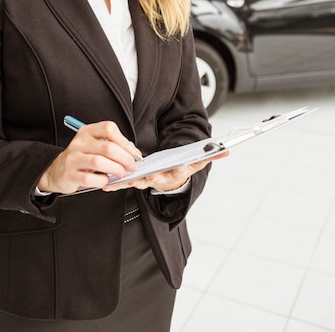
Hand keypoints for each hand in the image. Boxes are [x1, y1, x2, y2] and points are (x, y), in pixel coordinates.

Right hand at [38, 120, 140, 193]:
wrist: (58, 170)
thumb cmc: (81, 158)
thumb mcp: (95, 146)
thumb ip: (114, 146)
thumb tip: (134, 153)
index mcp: (88, 132)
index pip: (108, 129)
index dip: (124, 141)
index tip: (133, 152)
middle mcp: (79, 142)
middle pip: (107, 147)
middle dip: (125, 159)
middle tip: (131, 166)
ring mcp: (73, 158)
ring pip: (99, 162)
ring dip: (115, 169)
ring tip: (121, 174)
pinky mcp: (70, 174)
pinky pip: (90, 178)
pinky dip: (102, 181)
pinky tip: (105, 181)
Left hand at [104, 150, 228, 192]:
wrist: (171, 177)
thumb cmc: (181, 167)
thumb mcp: (197, 162)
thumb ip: (210, 156)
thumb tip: (227, 151)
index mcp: (176, 174)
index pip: (177, 174)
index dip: (172, 173)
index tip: (166, 171)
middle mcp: (162, 180)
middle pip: (152, 181)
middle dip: (143, 180)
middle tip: (136, 180)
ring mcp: (148, 181)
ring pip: (136, 183)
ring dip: (125, 183)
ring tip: (115, 181)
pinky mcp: (137, 180)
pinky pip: (126, 182)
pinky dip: (117, 183)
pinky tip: (107, 184)